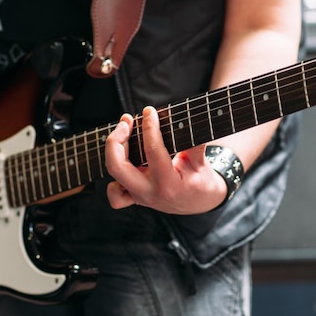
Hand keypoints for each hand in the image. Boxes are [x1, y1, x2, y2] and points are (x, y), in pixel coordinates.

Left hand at [105, 106, 226, 213]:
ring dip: (113, 150)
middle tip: (126, 121)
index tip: (149, 111)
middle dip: (117, 139)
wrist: (201, 204)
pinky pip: (115, 193)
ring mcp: (139, 196)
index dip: (149, 127)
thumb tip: (190, 123)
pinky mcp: (135, 198)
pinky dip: (113, 176)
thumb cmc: (202, 183)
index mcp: (168, 184)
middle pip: (118, 166)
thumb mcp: (202, 164)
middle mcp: (148, 192)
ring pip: (113, 174)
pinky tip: (123, 159)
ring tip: (123, 131)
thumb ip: (195, 146)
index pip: (152, 151)